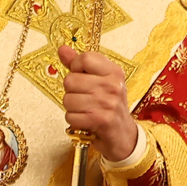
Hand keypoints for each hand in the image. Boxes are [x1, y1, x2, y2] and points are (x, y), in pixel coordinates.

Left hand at [57, 45, 140, 161]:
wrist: (123, 136)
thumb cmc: (109, 107)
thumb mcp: (100, 82)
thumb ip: (80, 65)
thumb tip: (62, 49)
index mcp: (114, 72)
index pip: (85, 58)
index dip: (76, 68)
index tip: (82, 77)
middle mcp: (112, 85)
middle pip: (71, 80)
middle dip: (72, 92)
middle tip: (85, 99)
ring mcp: (107, 103)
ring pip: (68, 99)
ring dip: (72, 108)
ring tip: (86, 110)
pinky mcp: (100, 120)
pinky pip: (70, 116)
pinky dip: (74, 121)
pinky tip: (86, 121)